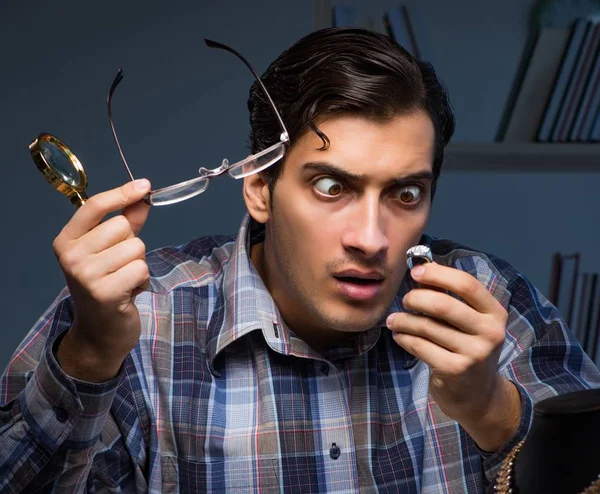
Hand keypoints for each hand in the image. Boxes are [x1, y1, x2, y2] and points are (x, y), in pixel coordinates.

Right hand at [53, 179, 151, 381]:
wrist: (99, 332)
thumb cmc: (107, 286)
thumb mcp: (111, 251)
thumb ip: (127, 222)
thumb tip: (143, 195)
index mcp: (67, 240)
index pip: (94, 206)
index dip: (121, 193)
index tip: (144, 185)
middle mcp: (71, 255)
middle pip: (122, 227)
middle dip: (132, 245)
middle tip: (120, 267)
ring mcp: (85, 274)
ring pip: (136, 247)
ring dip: (138, 265)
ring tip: (124, 280)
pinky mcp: (104, 291)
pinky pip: (141, 268)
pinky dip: (142, 280)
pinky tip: (129, 293)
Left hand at [387, 262, 515, 441]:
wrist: (478, 395)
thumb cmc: (466, 347)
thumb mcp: (468, 321)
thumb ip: (448, 295)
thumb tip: (421, 268)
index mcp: (494, 312)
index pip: (466, 284)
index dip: (437, 274)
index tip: (415, 272)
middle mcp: (490, 332)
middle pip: (443, 304)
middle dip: (415, 298)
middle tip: (405, 300)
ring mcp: (474, 353)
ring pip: (426, 326)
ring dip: (403, 320)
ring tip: (395, 320)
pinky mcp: (455, 370)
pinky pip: (419, 346)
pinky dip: (403, 337)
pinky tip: (400, 335)